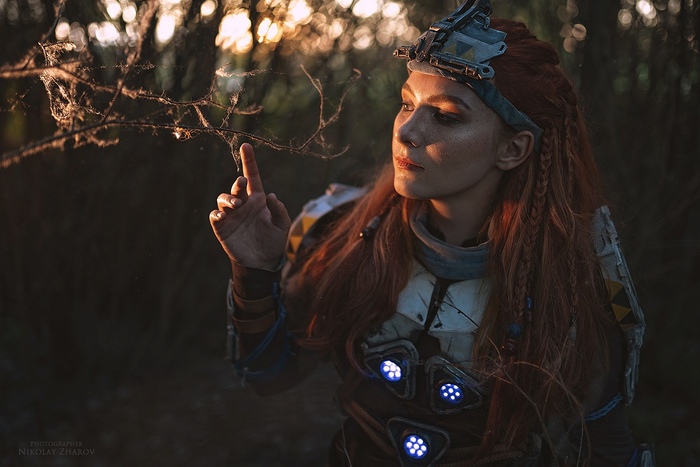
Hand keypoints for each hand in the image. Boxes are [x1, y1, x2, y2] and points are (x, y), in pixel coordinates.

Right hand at [209, 143, 290, 269]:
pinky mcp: (222, 227)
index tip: (246, 146)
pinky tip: (223, 216)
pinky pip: (215, 216)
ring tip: (236, 204)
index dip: (249, 161)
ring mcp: (231, 215)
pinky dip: (217, 214)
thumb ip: (279, 210)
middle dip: (238, 183)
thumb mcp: (282, 225)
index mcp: (258, 199)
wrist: (262, 262)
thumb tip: (271, 196)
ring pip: (223, 199)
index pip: (252, 176)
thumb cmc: (274, 241)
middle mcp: (243, 204)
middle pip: (236, 187)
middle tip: (242, 184)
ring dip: (228, 198)